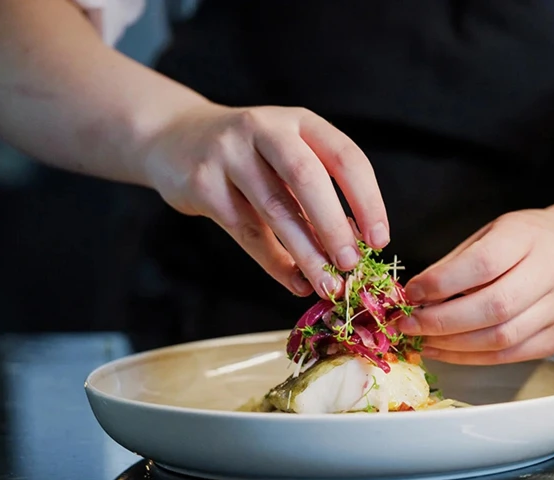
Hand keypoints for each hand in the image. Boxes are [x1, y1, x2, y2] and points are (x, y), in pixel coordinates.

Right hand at [140, 103, 387, 297]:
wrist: (174, 138)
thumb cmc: (249, 156)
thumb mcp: (286, 156)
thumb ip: (317, 192)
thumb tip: (354, 245)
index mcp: (299, 121)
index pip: (345, 156)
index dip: (367, 200)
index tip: (379, 239)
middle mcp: (265, 129)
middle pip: (306, 178)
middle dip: (334, 226)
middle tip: (352, 264)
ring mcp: (229, 153)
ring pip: (275, 209)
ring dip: (306, 253)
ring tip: (329, 284)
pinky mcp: (202, 183)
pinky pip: (246, 231)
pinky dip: (275, 263)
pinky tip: (295, 282)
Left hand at [398, 209, 553, 364]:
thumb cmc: (528, 242)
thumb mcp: (493, 233)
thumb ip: (457, 263)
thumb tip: (414, 295)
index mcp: (530, 236)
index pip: (484, 263)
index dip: (443, 282)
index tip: (412, 291)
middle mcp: (551, 272)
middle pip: (494, 307)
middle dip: (443, 321)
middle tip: (408, 324)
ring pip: (502, 337)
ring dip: (454, 345)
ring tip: (423, 340)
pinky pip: (510, 355)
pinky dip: (473, 357)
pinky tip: (448, 351)